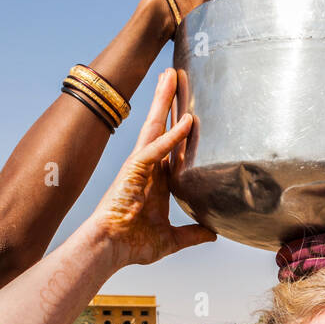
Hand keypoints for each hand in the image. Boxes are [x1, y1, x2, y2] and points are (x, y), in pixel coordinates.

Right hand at [88, 70, 215, 266]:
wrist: (111, 248)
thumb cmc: (133, 245)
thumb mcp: (172, 239)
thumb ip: (193, 234)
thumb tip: (213, 233)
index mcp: (156, 180)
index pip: (171, 147)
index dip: (179, 127)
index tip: (187, 110)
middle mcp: (148, 168)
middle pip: (161, 127)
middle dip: (167, 101)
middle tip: (175, 75)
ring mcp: (140, 166)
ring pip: (155, 126)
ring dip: (164, 101)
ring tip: (171, 74)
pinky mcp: (135, 169)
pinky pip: (157, 147)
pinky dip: (173, 134)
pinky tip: (187, 119)